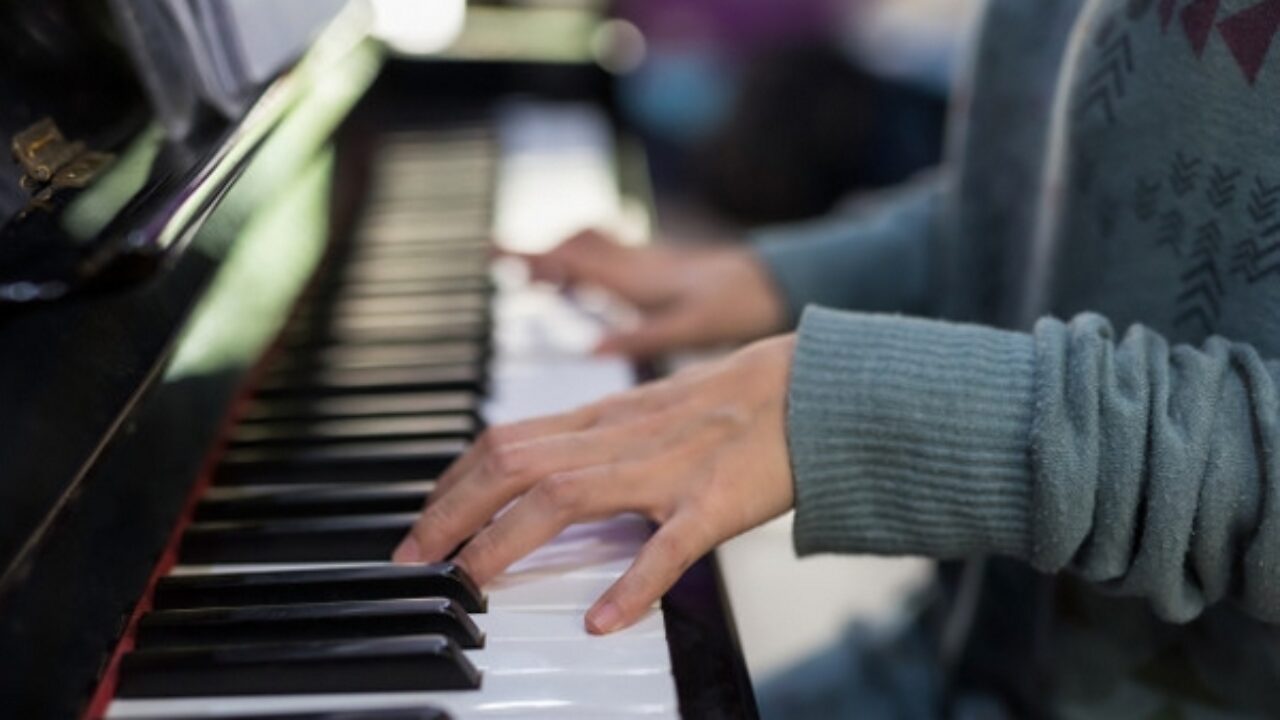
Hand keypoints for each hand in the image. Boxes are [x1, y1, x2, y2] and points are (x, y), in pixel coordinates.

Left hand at [393, 335, 797, 633]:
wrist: (816, 388)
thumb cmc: (736, 402)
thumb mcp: (652, 411)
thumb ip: (599, 438)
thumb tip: (543, 470)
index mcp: (608, 417)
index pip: (508, 440)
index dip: (454, 482)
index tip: (423, 520)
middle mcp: (624, 437)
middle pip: (515, 462)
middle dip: (452, 511)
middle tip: (413, 560)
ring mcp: (669, 467)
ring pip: (566, 494)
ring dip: (506, 540)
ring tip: (467, 583)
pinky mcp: (716, 500)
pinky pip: (669, 544)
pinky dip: (632, 582)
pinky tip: (602, 621)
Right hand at [520, 229, 785, 356]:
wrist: (777, 281)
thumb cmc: (741, 305)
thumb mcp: (692, 329)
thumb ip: (641, 338)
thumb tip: (590, 350)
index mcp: (637, 277)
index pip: (572, 258)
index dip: (532, 255)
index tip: (494, 253)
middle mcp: (637, 263)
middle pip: (574, 246)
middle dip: (536, 252)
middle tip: (498, 262)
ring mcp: (647, 262)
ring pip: (590, 247)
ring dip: (559, 254)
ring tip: (530, 275)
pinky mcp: (658, 268)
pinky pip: (609, 256)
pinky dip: (583, 263)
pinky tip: (578, 282)